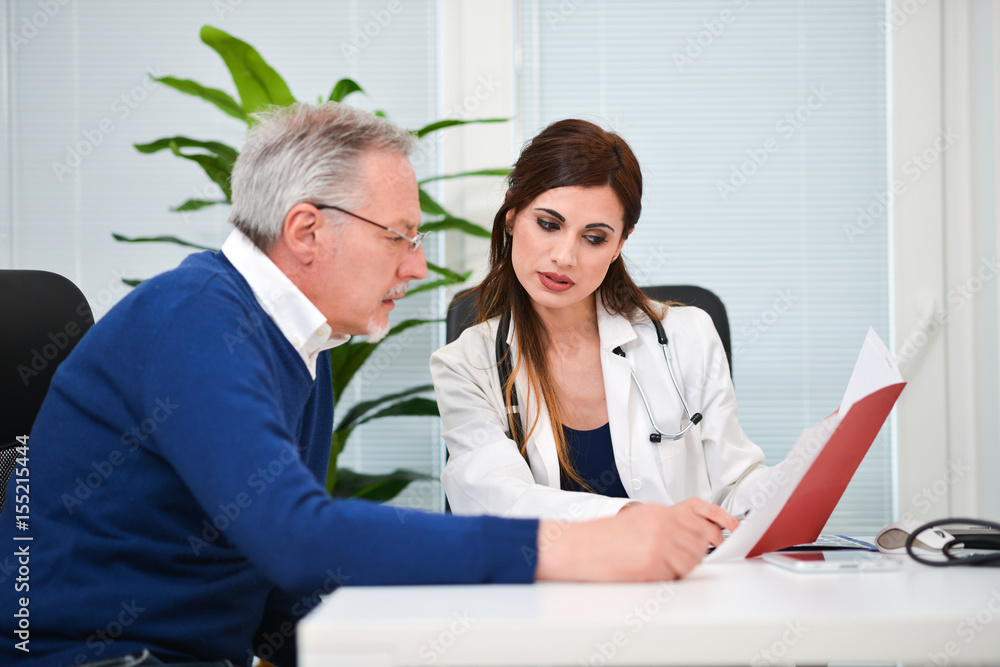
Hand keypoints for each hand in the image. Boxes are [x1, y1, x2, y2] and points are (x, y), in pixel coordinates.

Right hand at [534, 498, 735, 581]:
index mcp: (659, 511)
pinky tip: (646, 572)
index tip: (728, 534)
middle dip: (695, 555)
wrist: (575, 549)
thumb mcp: (636, 522)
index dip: (717, 528)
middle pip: (700, 543)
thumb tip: (692, 542)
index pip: (700, 518)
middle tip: (677, 561)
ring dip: (680, 569)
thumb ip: (665, 527)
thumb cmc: (600, 540)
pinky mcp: (652, 564)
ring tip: (656, 567)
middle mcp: (662, 524)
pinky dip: (665, 579)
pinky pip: (674, 576)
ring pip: (691, 561)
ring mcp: (658, 543)